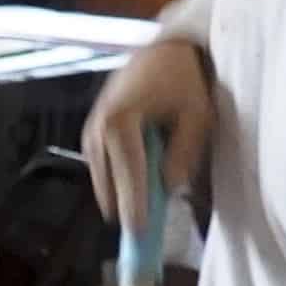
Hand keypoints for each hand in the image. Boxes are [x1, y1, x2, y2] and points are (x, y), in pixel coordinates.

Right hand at [79, 36, 214, 246]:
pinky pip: (102, 169)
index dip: (135, 205)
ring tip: (143, 211)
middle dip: (126, 206)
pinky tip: (136, 185)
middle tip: (144, 232)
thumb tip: (169, 188)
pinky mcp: (90, 135)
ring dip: (121, 194)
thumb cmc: (183, 81)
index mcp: (120, 122)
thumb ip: (184, 152)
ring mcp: (89, 132)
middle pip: (108, 183)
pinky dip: (117, 181)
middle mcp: (97, 129)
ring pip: (102, 180)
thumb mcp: (197, 114)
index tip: (139, 233)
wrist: (161, 51)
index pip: (128, 174)